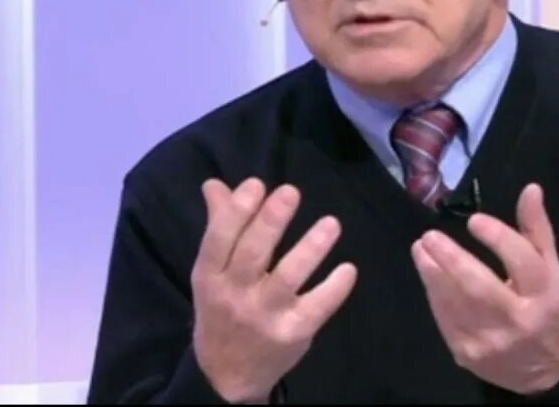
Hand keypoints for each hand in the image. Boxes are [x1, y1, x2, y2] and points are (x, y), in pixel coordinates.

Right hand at [191, 178, 356, 402]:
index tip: (257, 184)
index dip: (236, 212)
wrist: (228, 374)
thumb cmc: (222, 308)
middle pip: (253, 254)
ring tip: (331, 223)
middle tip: (291, 191)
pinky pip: (317, 307)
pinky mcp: (293, 333)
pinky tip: (348, 268)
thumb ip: (219, 226)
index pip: (219, 240)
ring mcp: (265, 316)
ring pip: (288, 277)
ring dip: (311, 248)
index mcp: (210, 276)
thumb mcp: (212, 273)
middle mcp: (235, 295)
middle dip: (272, 221)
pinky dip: (334, 288)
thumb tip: (214, 184)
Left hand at [411, 183, 558, 394]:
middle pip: (479, 286)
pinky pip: (444, 319)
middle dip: (450, 259)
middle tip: (430, 236)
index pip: (522, 262)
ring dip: (432, 274)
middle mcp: (518, 321)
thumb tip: (530, 189)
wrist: (551, 372)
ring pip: (454, 303)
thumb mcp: (554, 271)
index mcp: (546, 295)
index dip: (497, 238)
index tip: (474, 220)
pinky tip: (428, 275)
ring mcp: (490, 341)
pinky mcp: (468, 354)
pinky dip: (434, 295)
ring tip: (421, 250)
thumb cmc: (552, 311)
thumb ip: (537, 231)